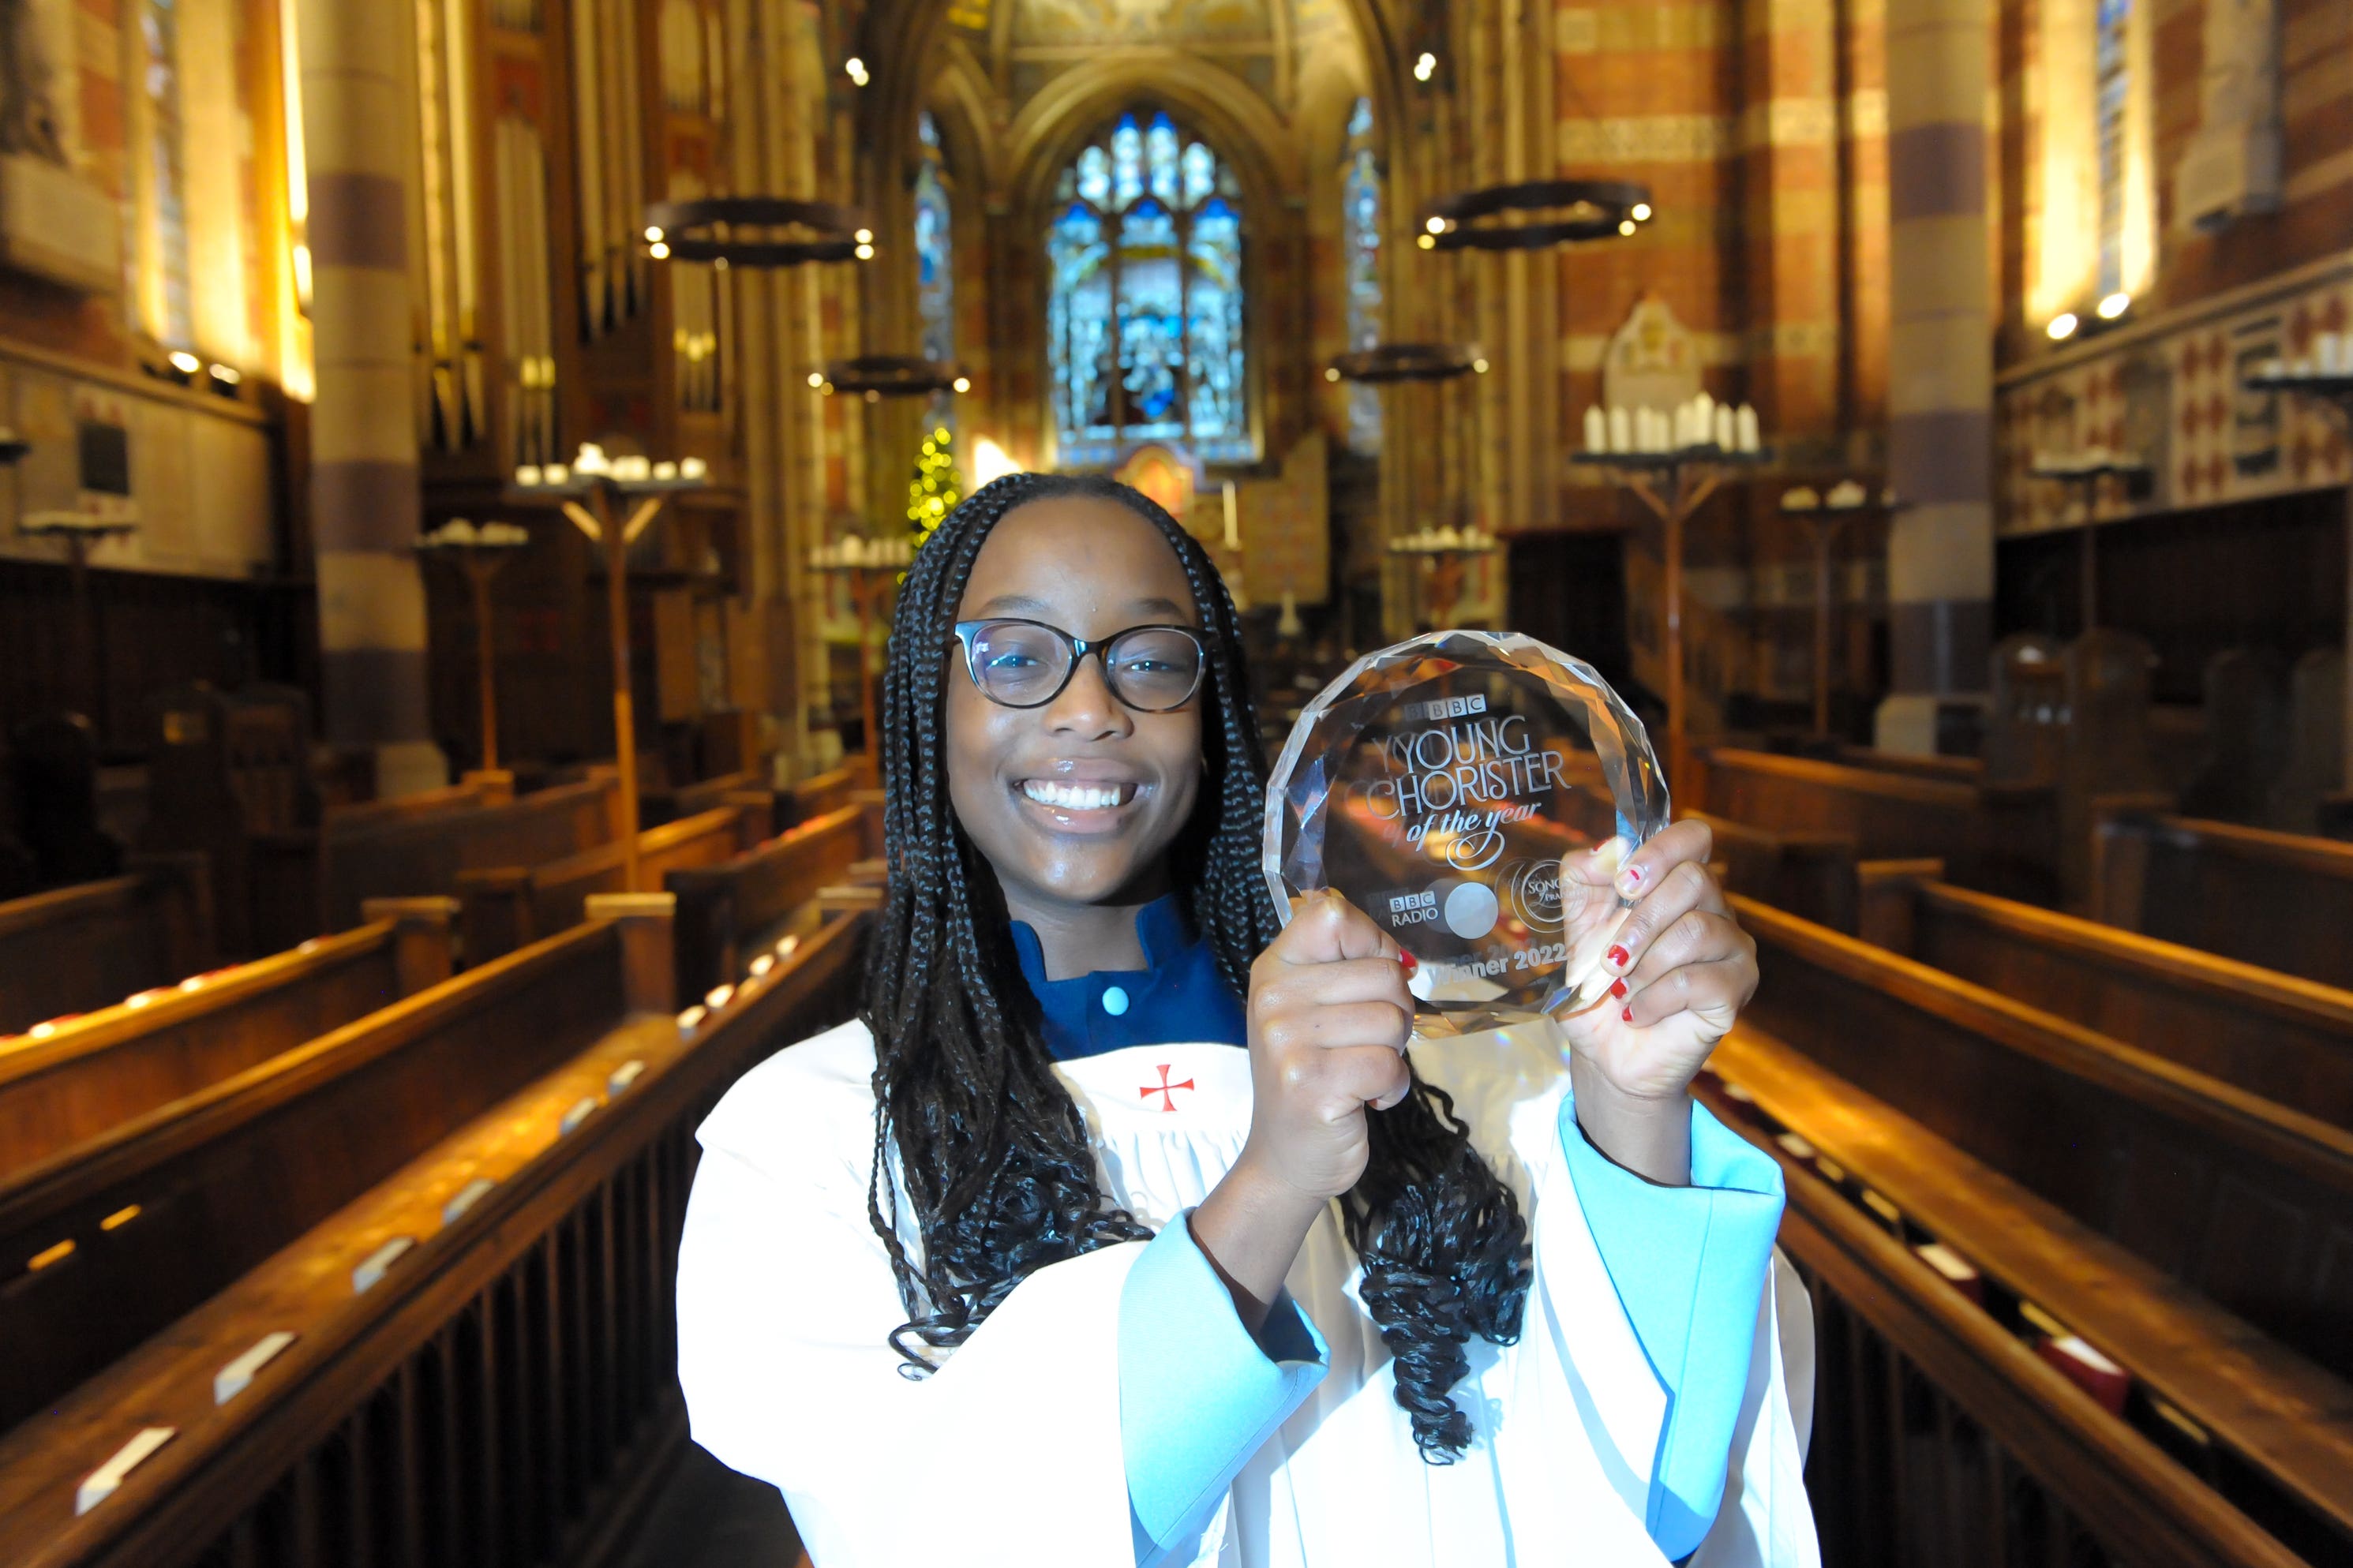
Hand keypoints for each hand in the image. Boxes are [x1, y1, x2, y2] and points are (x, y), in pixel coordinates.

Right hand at [1237, 890, 1414, 1201]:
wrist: (1285, 1157)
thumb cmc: (1310, 1077)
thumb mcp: (1309, 1010)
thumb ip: (1343, 970)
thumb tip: (1404, 957)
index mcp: (1273, 969)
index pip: (1332, 913)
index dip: (1373, 941)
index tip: (1371, 978)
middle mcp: (1274, 999)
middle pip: (1384, 972)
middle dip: (1395, 1011)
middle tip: (1364, 1043)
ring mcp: (1289, 1042)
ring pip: (1393, 1019)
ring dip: (1393, 1052)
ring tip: (1359, 1071)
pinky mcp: (1313, 1085)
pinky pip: (1390, 1065)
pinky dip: (1392, 1087)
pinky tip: (1364, 1098)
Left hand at [1552, 820, 1758, 1180]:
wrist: (1606, 1053)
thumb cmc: (1598, 987)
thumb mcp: (1576, 928)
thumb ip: (1584, 881)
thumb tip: (1607, 850)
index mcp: (1677, 885)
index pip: (1694, 837)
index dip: (1660, 851)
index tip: (1624, 881)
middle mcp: (1715, 909)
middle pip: (1694, 880)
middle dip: (1640, 920)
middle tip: (1612, 958)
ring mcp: (1732, 949)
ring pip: (1695, 930)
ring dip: (1644, 964)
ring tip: (1623, 989)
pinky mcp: (1735, 990)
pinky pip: (1697, 980)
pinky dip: (1654, 998)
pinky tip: (1636, 1012)